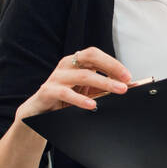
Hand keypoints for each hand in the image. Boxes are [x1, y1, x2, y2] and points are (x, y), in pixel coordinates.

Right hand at [16, 46, 131, 125]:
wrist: (38, 113)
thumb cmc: (65, 99)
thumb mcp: (86, 91)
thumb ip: (103, 87)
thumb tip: (127, 86)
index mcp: (76, 62)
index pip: (96, 54)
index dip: (113, 63)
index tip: (128, 76)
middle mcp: (66, 65)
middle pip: (90, 57)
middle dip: (111, 67)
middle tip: (125, 81)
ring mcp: (56, 77)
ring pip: (83, 75)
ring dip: (104, 83)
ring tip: (118, 91)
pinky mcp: (48, 91)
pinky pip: (66, 93)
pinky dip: (81, 99)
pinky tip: (92, 105)